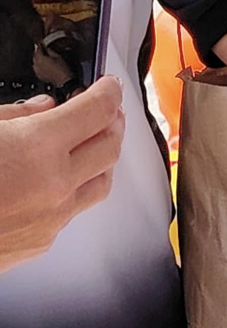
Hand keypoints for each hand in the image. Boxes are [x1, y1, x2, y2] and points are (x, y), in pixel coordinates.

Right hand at [0, 76, 124, 272]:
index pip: (97, 111)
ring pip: (101, 183)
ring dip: (103, 158)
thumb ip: (13, 116)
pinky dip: (76, 188)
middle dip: (113, 123)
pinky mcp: (41, 242)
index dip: (108, 93)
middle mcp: (55, 185)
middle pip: (111, 147)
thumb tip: (44, 108)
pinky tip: (60, 180)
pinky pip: (74, 210)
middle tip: (106, 111)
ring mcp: (52, 218)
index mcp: (37, 148)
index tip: (108, 85)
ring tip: (91, 143)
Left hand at [32, 46, 73, 87]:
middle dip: (38, 52)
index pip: (38, 49)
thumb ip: (50, 51)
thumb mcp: (58, 57)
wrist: (64, 81)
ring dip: (38, 59)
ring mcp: (37, 71)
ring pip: (35, 62)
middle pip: (35, 56)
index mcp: (40, 58)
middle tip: (42, 49)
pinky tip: (43, 65)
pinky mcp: (39, 76)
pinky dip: (39, 65)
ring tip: (43, 57)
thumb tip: (46, 48)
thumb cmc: (62, 69)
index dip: (40, 46)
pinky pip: (36, 68)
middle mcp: (36, 64)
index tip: (41, 43)